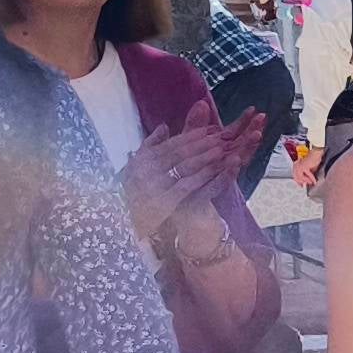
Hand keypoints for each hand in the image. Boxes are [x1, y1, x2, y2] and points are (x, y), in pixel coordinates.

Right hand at [120, 120, 240, 241]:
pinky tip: (223, 170)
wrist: (129, 226)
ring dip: (207, 158)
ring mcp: (156, 188)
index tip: (211, 129)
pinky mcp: (167, 204)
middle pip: (180, 154)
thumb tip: (164, 126)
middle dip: (203, 144)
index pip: (170, 145)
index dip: (192, 136)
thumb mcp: (138, 168)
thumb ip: (151, 145)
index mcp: (140, 161)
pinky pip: (191, 187)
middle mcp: (146, 172)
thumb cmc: (137, 194)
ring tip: (224, 149)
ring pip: (186, 168)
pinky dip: (208, 177)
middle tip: (222, 136)